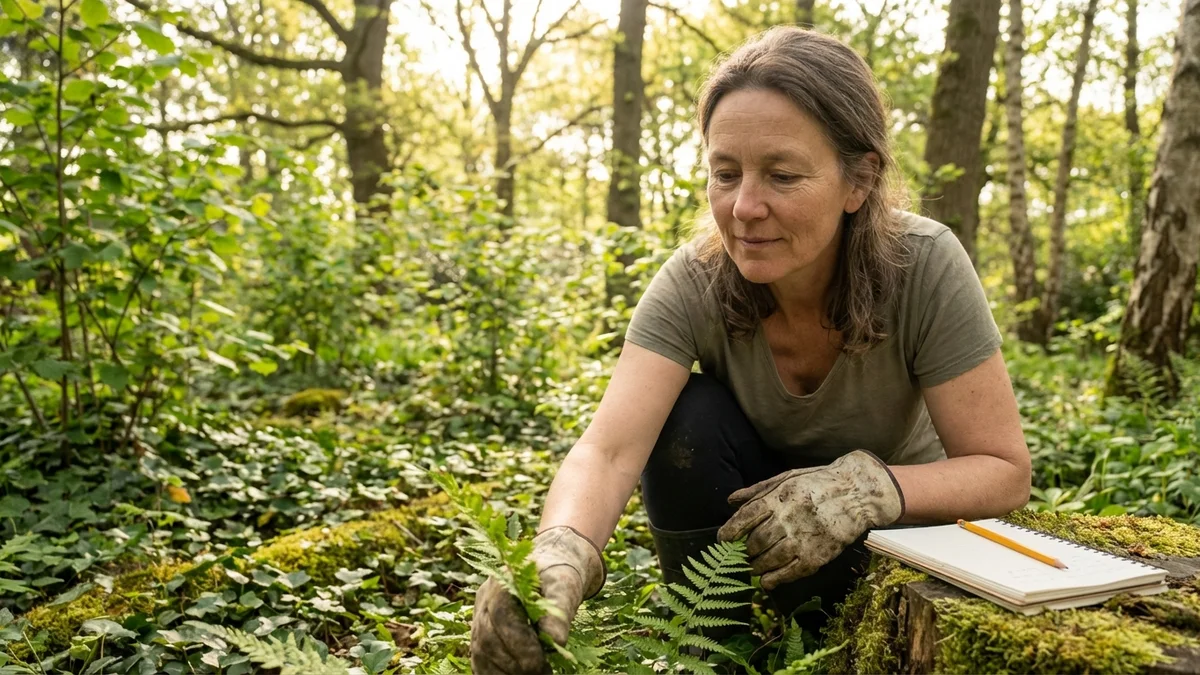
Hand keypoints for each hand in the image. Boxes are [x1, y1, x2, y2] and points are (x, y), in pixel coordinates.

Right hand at [470, 526, 605, 673]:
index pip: (502, 616)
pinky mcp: (480, 633)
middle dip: (514, 662)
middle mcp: (484, 599)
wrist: (548, 570)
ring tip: (533, 674)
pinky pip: (480, 658)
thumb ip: (559, 611)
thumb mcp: (565, 587)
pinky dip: (495, 672)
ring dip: (505, 670)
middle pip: (488, 638)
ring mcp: (479, 617)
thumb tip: (557, 642)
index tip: (540, 661)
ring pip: (481, 651)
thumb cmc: (558, 577)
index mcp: (503, 581)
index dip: (518, 643)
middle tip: (541, 673)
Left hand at [717, 450, 903, 589]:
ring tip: (751, 567)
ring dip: (755, 566)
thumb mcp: (787, 478)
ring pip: (770, 559)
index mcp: (780, 497)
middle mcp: (789, 518)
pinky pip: (790, 572)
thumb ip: (757, 490)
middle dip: (744, 551)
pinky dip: (775, 579)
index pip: (746, 517)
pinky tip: (766, 581)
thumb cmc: (818, 482)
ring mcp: (804, 539)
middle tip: (739, 555)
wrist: (858, 494)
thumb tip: (730, 501)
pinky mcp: (818, 556)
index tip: (722, 539)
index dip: (730, 531)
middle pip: (756, 541)